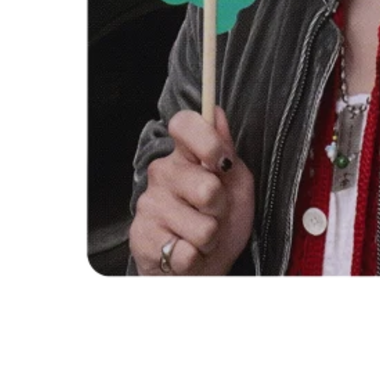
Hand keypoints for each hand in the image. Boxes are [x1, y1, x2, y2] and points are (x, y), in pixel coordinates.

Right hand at [129, 106, 254, 275]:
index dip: (208, 140)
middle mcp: (162, 173)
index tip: (222, 162)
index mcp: (185, 155)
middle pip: (207, 187)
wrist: (202, 267)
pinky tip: (188, 252)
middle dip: (221, 208)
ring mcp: (149, 204)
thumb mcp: (236, 184)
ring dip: (210, 238)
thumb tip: (217, 113)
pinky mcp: (142, 237)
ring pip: (202, 226)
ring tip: (203, 237)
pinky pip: (187, 253)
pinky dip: (197, 258)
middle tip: (215, 213)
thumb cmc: (221, 222)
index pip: (184, 124)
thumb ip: (228, 150)